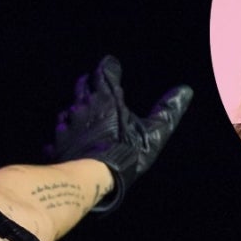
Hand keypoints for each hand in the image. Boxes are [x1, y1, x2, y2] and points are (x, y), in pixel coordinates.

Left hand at [44, 55, 193, 211]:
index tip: (110, 64)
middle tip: (90, 80)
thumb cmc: (126, 152)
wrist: (92, 175)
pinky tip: (66, 137)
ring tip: (78, 110)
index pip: (105, 72)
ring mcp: (66, 124)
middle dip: (87, 82)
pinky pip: (57, 133)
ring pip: (68, 108)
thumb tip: (185, 90)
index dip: (108, 67)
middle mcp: (83, 106)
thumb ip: (167, 110)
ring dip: (74, 108)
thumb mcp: (154, 132)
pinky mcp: (56, 141)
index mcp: (107, 98)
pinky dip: (63, 133)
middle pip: (82, 86)